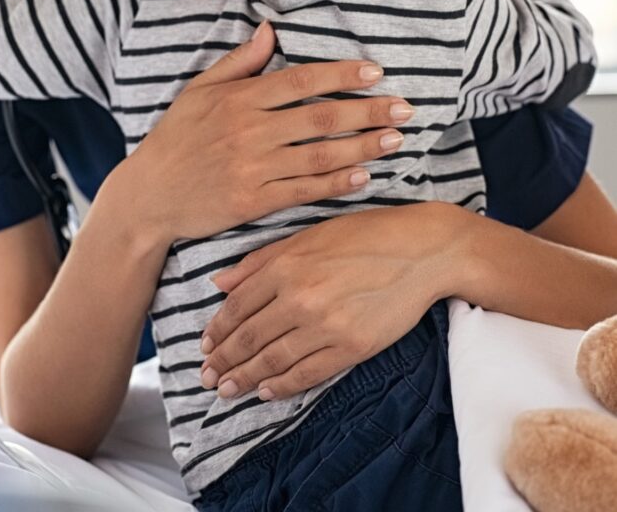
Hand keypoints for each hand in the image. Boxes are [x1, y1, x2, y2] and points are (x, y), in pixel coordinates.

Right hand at [120, 22, 414, 244]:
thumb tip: (271, 29)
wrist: (148, 196)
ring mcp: (252, 168)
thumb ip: (239, 62)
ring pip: (319, 154)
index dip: (340, 76)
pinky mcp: (253, 201)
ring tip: (394, 139)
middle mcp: (248, 130)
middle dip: (367, 112)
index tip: (375, 73)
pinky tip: (364, 176)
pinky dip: (337, 183)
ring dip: (362, 147)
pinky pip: (305, 189)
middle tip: (405, 108)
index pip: (299, 81)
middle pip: (319, 118)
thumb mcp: (198, 91)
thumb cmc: (174, 139)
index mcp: (238, 99)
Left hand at [198, 202, 466, 400]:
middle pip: (249, 337)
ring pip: (273, 360)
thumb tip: (219, 282)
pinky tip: (266, 391)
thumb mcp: (308, 235)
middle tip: (206, 376)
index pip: (238, 306)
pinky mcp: (353, 347)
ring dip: (245, 378)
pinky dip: (283, 385)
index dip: (218, 329)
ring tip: (227, 390)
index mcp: (286, 265)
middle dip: (223, 361)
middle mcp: (300, 297)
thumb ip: (260, 260)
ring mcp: (326, 325)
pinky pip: (308, 373)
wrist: (421, 250)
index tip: (204, 344)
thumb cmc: (364, 235)